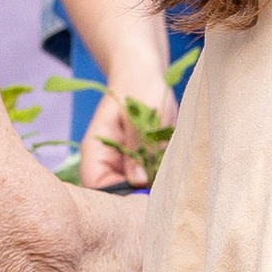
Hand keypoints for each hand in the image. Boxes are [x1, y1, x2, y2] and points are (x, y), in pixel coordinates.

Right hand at [74, 73, 169, 191]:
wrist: (144, 74)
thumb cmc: (139, 87)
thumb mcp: (142, 115)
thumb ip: (138, 147)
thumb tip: (137, 180)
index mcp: (96, 150)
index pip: (97, 186)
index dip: (118, 197)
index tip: (146, 197)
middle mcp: (106, 162)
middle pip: (116, 195)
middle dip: (139, 197)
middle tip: (166, 193)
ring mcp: (122, 165)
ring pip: (135, 191)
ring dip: (154, 189)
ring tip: (175, 182)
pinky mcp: (139, 165)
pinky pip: (149, 181)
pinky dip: (162, 181)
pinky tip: (176, 174)